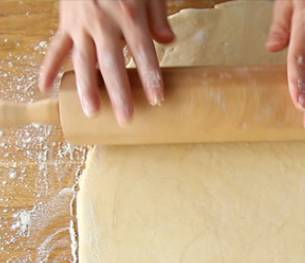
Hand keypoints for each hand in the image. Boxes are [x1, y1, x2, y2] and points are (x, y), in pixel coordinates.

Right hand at [39, 0, 174, 125]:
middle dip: (119, 93)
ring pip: (83, 60)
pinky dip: (49, 67)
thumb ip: (158, 16)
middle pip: (112, 63)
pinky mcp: (66, 23)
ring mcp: (82, 24)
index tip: (157, 99)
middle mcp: (103, 22)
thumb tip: (169, 40)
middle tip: (125, 118)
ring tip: (92, 112)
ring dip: (87, 88)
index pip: (143, 52)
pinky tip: (46, 87)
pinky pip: (56, 48)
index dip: (150, 77)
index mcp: (129, 15)